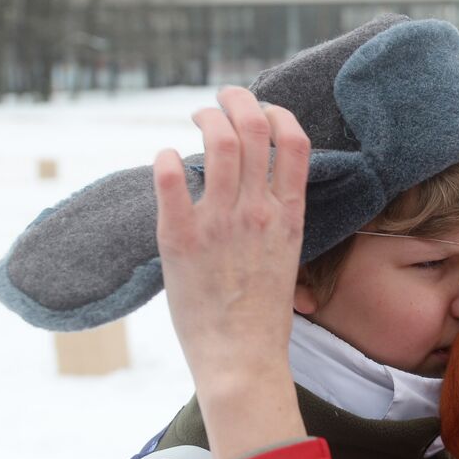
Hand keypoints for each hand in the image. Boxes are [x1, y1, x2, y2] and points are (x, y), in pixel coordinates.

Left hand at [153, 86, 310, 458]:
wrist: (242, 360)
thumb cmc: (263, 317)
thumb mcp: (287, 259)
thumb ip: (278, 221)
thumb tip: (266, 195)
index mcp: (288, 216)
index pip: (294, 142)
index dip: (278, 114)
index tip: (262, 112)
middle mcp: (257, 211)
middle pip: (253, 127)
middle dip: (237, 99)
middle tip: (223, 97)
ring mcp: (219, 222)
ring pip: (218, 139)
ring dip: (205, 117)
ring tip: (196, 117)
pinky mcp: (180, 238)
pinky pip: (170, 177)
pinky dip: (165, 158)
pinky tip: (164, 159)